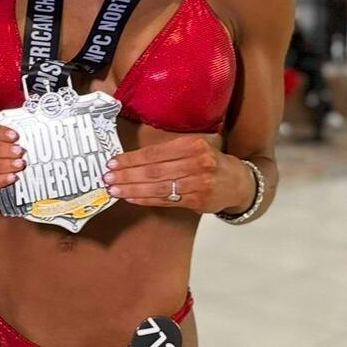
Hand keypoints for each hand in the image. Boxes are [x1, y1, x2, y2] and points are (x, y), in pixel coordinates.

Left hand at [102, 136, 253, 214]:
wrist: (239, 182)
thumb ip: (170, 153)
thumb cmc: (210, 162)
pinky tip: (132, 198)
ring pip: (158, 187)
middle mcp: (197, 163)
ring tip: (114, 190)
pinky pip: (166, 200)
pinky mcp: (197, 201)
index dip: (132, 159)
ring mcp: (198, 184)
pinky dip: (146, 199)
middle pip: (154, 171)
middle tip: (107, 178)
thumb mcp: (195, 148)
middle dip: (128, 175)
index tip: (113, 162)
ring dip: (133, 190)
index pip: (156, 153)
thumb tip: (133, 160)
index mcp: (193, 145)